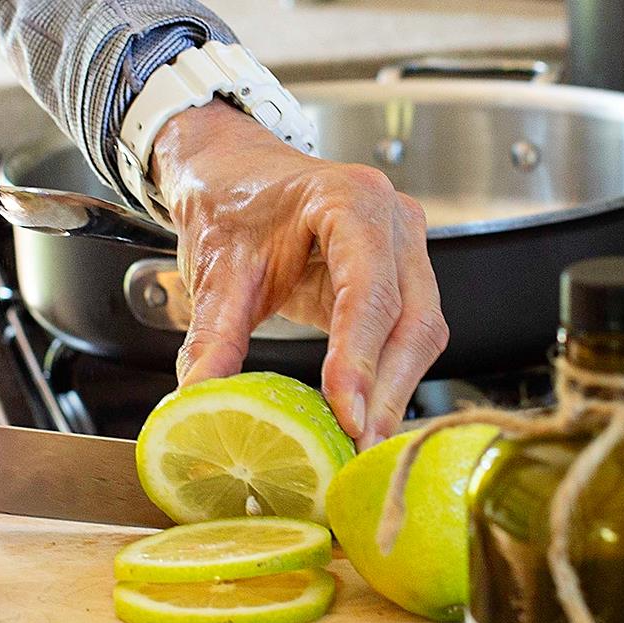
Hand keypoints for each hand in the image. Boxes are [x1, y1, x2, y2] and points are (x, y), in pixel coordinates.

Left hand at [152, 100, 446, 447]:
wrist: (237, 172)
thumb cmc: (233, 203)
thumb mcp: (216, 270)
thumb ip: (212, 336)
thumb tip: (201, 400)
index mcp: (351, 200)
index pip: (369, 289)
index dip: (360, 357)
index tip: (346, 414)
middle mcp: (395, 220)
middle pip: (412, 318)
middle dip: (387, 389)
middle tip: (359, 449)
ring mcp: (408, 248)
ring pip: (422, 332)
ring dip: (395, 391)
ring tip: (362, 444)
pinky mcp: (406, 277)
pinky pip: (411, 335)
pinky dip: (391, 378)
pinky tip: (365, 416)